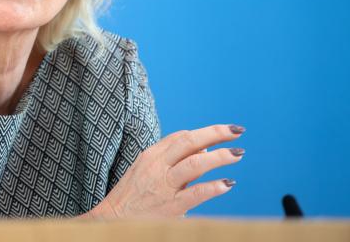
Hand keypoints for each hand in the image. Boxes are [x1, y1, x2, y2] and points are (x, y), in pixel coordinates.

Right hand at [88, 124, 245, 218]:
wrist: (112, 219)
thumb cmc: (132, 195)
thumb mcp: (146, 170)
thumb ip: (172, 159)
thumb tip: (204, 149)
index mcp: (151, 155)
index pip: (180, 137)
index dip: (203, 134)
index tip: (220, 135)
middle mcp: (157, 166)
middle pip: (189, 142)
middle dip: (215, 133)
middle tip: (237, 130)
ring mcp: (164, 185)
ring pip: (195, 163)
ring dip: (219, 156)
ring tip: (237, 153)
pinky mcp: (171, 206)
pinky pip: (195, 193)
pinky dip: (213, 187)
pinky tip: (228, 183)